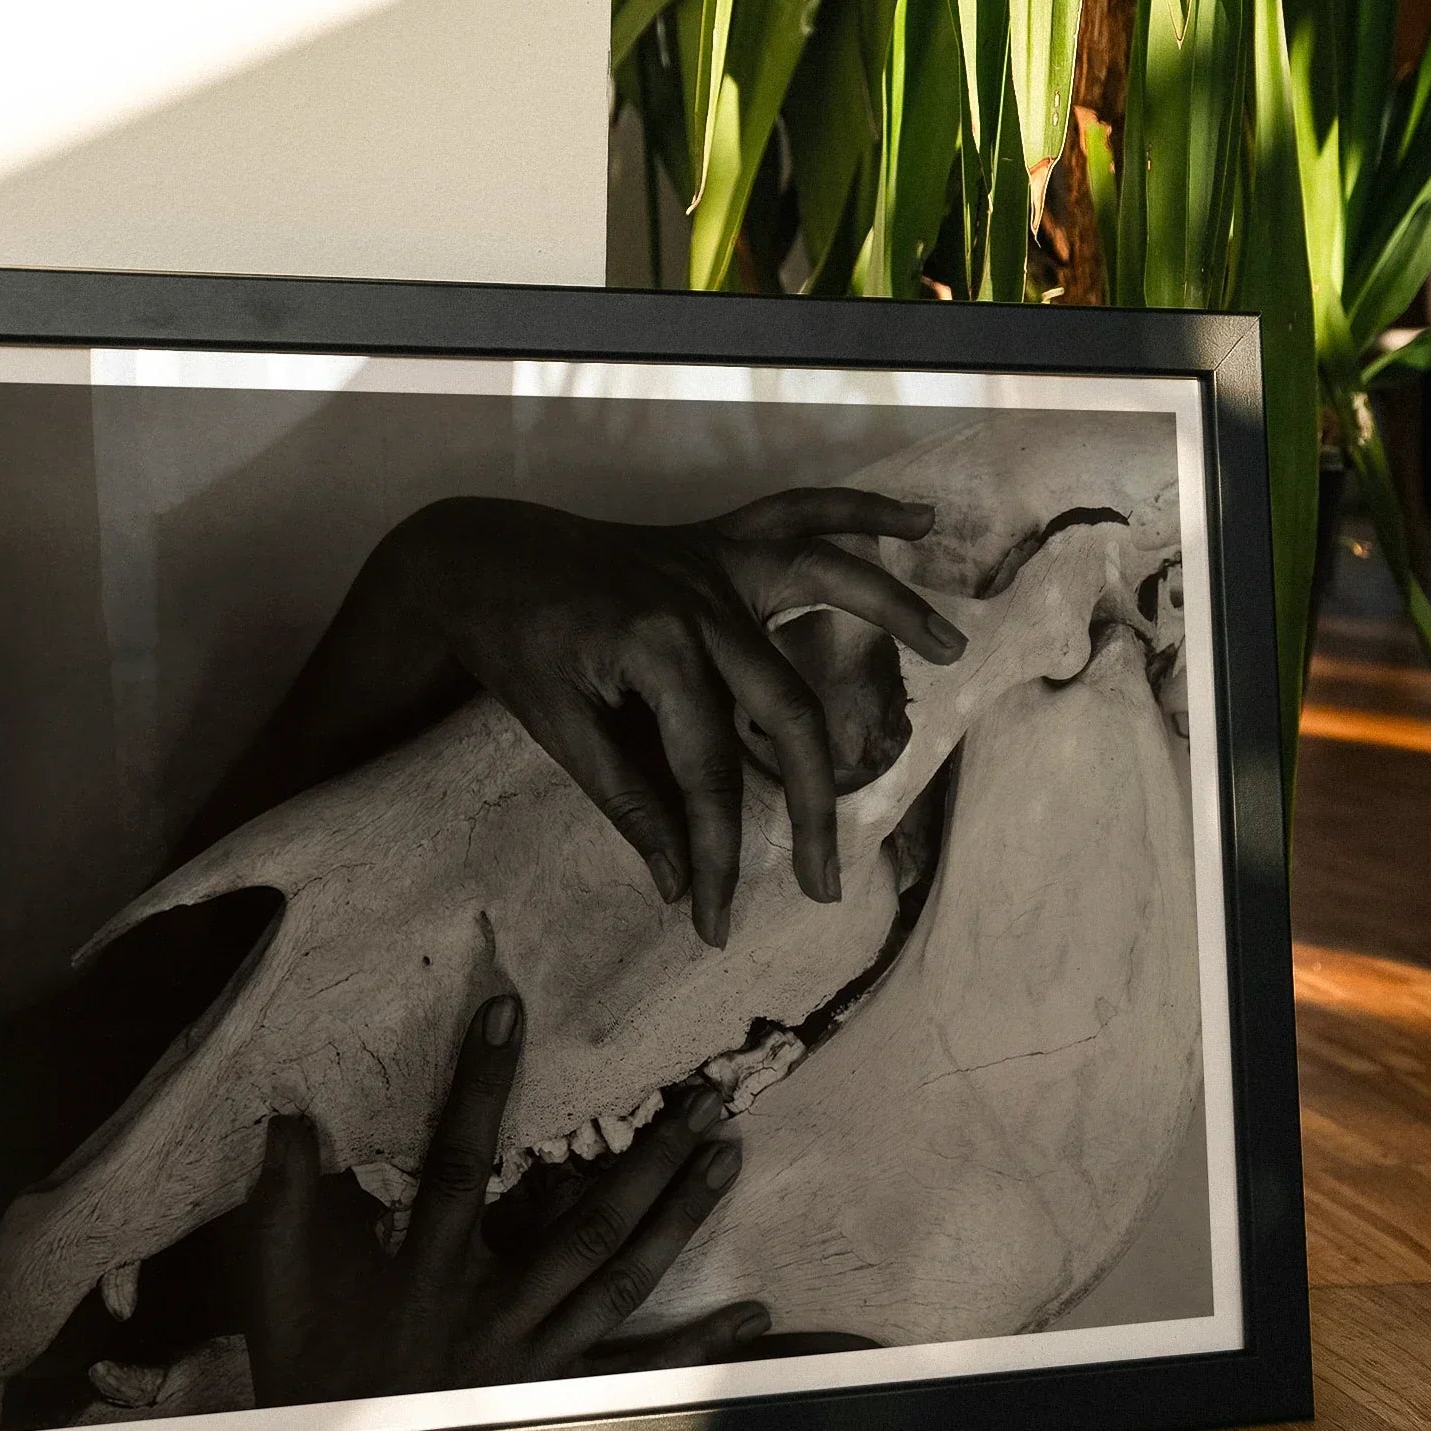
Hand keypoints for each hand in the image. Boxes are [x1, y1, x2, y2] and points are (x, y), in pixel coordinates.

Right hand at [242, 993, 764, 1400]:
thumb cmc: (308, 1385)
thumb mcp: (276, 1295)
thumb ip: (280, 1204)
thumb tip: (289, 1114)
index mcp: (425, 1274)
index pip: (458, 1159)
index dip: (481, 1084)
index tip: (508, 1011)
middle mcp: (492, 1313)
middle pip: (583, 1221)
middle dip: (648, 1154)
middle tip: (707, 1096)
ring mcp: (534, 1362)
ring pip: (622, 1279)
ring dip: (681, 1216)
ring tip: (729, 1157)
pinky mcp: (558, 1403)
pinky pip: (638, 1373)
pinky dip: (699, 1346)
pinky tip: (755, 1316)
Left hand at [421, 487, 964, 945]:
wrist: (478, 561)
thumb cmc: (515, 647)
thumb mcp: (559, 732)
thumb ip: (630, 801)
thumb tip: (678, 882)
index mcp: (655, 646)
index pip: (707, 771)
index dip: (715, 854)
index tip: (718, 922)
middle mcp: (701, 598)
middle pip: (786, 708)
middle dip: (815, 804)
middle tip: (828, 884)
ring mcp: (717, 560)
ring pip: (826, 579)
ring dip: (896, 606)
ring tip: (952, 650)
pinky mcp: (719, 543)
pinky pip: (801, 513)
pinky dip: (861, 508)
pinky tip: (917, 517)